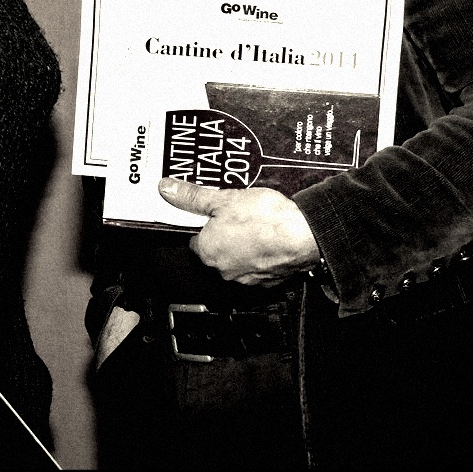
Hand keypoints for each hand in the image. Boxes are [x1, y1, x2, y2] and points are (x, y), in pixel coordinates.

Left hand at [158, 178, 320, 285]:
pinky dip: (261, 255)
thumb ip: (193, 196)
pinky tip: (269, 238)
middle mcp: (223, 271)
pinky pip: (258, 267)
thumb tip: (168, 190)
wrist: (304, 234)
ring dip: (243, 245)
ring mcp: (247, 279)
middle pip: (215, 250)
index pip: (195, 239)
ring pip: (238, 260)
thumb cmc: (266, 219)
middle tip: (237, 215)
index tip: (214, 213)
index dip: (204, 224)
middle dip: (224, 234)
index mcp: (207, 252)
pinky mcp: (269, 282)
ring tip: (255, 225)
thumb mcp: (223, 198)